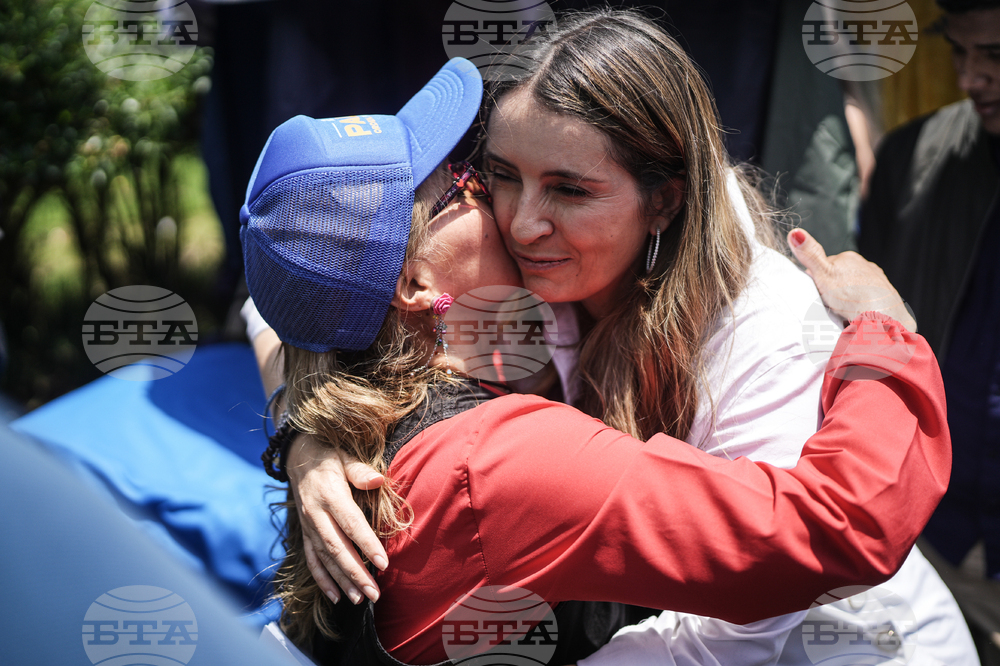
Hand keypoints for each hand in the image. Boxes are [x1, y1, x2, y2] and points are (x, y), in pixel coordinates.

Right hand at [286, 433, 388, 603]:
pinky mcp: (305, 533)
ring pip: (324, 558)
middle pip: (337, 547)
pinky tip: (335, 597)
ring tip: (359, 599)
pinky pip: (312, 559)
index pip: (350, 523)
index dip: (367, 544)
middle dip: (355, 573)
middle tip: (374, 593)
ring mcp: (308, 525)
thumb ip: (360, 471)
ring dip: (341, 581)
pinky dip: (322, 579)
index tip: (383, 564)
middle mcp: (316, 514)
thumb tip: (377, 480)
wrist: (297, 456)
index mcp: (329, 494)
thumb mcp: (344, 457)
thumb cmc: (329, 456)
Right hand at [788, 229, 916, 331]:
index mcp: (848, 257)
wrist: (882, 316)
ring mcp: (876, 280)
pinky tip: (855, 314)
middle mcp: (864, 265)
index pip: (825, 264)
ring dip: (846, 297)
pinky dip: (859, 305)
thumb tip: (795, 233)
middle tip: (826, 302)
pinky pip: (866, 299)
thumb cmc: (852, 295)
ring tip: (841, 311)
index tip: (813, 290)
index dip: (816, 278)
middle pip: (840, 276)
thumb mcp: (823, 273)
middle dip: (832, 287)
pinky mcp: (884, 296)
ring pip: (854, 287)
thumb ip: (810, 255)